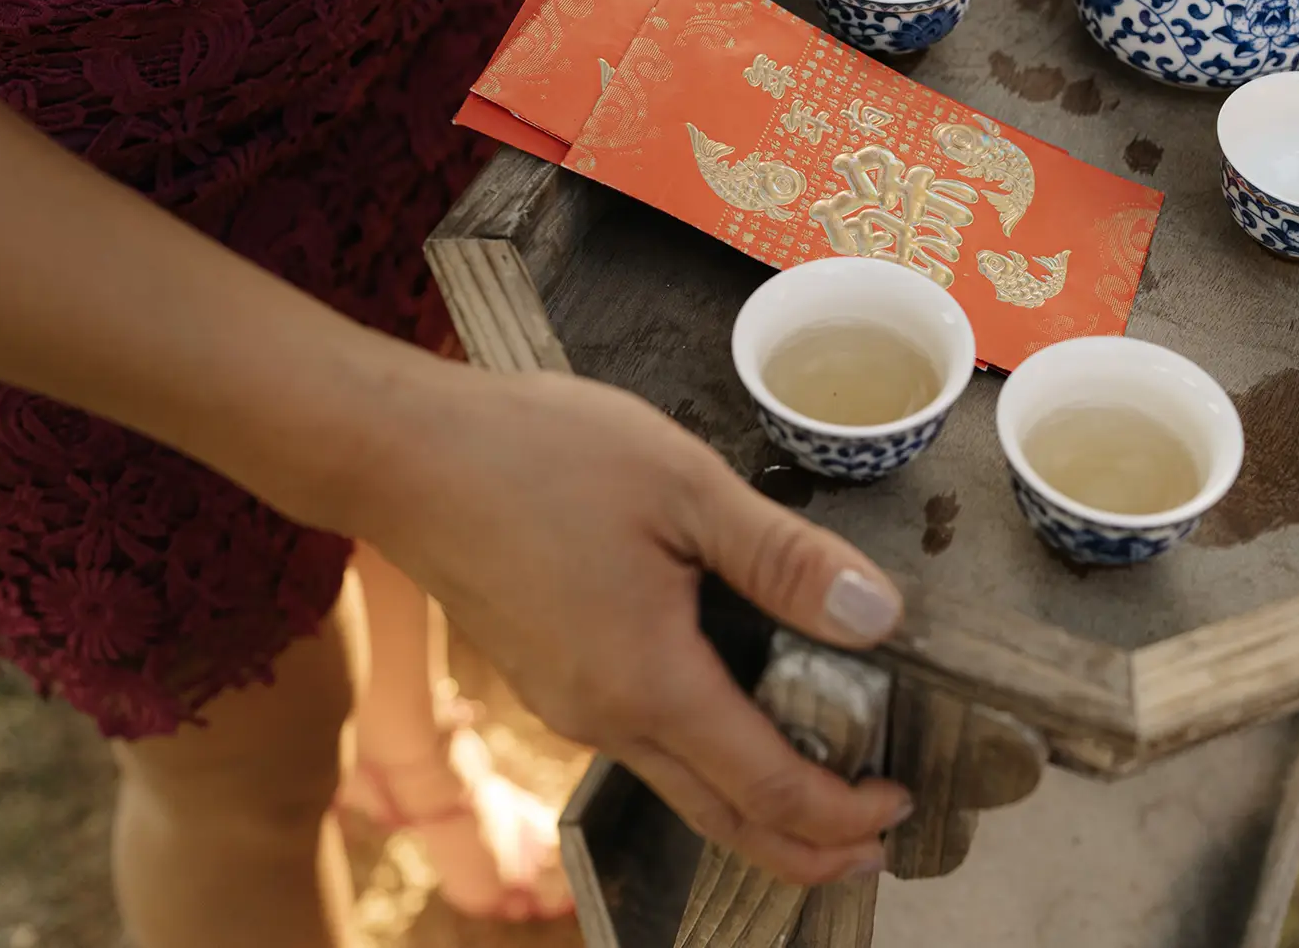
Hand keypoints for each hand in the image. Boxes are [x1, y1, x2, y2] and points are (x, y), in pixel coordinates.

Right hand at [342, 359, 912, 884]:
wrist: (399, 454)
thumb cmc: (535, 456)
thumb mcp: (685, 486)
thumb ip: (785, 559)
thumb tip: (880, 616)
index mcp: (649, 683)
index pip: (768, 790)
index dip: (843, 813)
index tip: (899, 806)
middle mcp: (605, 719)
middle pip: (723, 819)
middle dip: (806, 845)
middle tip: (874, 842)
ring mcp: (569, 705)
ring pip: (682, 787)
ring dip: (756, 803)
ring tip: (823, 782)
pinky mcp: (549, 677)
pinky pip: (644, 743)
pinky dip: (707, 757)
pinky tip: (737, 711)